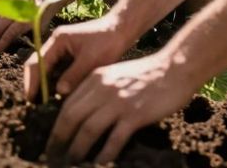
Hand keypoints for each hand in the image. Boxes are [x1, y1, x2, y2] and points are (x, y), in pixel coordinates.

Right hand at [23, 15, 129, 101]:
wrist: (121, 30)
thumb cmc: (108, 42)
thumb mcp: (91, 60)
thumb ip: (74, 75)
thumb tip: (59, 92)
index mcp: (57, 40)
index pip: (37, 63)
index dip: (32, 82)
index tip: (30, 99)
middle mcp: (55, 44)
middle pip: (38, 66)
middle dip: (34, 84)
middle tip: (33, 105)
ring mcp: (62, 50)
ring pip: (47, 70)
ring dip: (44, 85)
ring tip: (42, 104)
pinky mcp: (69, 56)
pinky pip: (57, 71)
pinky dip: (55, 83)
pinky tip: (57, 96)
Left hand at [46, 51, 195, 163]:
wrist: (174, 68)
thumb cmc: (146, 74)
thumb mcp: (114, 75)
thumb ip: (97, 90)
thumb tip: (81, 114)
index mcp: (95, 79)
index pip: (67, 105)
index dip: (56, 126)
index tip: (52, 141)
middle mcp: (102, 89)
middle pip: (71, 117)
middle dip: (59, 140)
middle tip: (53, 157)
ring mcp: (118, 102)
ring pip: (88, 129)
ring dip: (77, 150)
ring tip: (71, 163)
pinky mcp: (135, 114)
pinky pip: (114, 138)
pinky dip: (105, 153)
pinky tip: (99, 163)